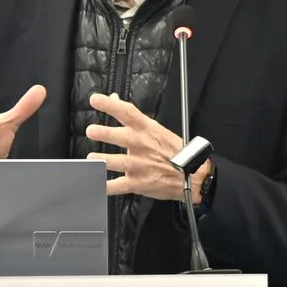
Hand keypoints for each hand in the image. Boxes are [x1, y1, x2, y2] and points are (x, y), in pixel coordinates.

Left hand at [84, 92, 207, 202]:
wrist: (194, 176)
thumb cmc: (175, 152)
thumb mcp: (157, 130)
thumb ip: (133, 117)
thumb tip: (114, 99)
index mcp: (148, 130)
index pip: (128, 112)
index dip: (110, 105)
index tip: (95, 100)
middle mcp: (142, 146)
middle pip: (121, 137)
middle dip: (104, 133)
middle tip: (91, 131)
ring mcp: (140, 165)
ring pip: (116, 162)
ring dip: (101, 160)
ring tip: (91, 158)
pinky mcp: (138, 183)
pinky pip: (118, 186)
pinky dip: (106, 187)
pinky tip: (98, 185)